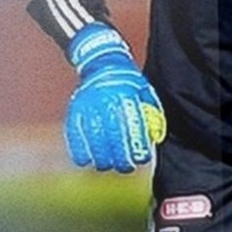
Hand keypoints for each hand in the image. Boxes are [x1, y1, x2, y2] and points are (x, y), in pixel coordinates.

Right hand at [64, 23, 166, 172]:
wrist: (103, 63)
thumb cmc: (129, 82)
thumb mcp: (145, 91)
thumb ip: (151, 112)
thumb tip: (157, 137)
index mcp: (125, 96)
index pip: (132, 125)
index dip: (136, 144)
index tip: (141, 159)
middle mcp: (106, 101)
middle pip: (111, 134)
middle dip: (118, 155)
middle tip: (125, 168)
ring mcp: (88, 105)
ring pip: (92, 136)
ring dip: (99, 155)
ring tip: (106, 167)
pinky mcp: (75, 109)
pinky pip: (74, 132)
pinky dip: (78, 148)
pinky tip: (83, 161)